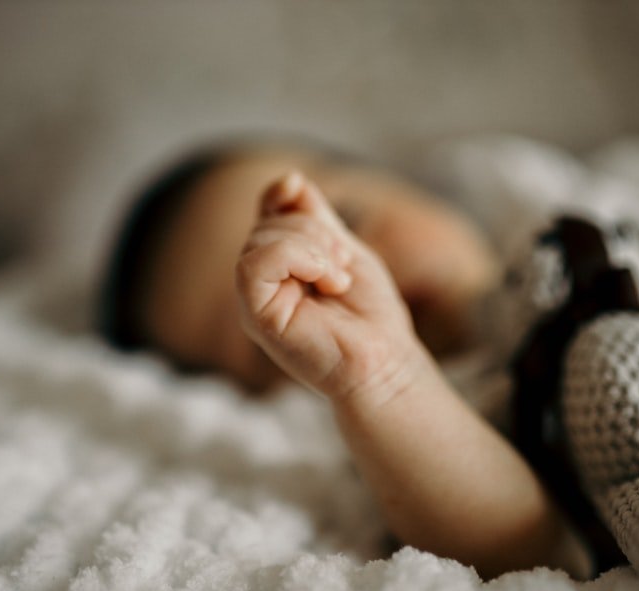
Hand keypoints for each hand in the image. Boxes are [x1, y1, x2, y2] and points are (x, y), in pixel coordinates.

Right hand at [236, 172, 423, 401]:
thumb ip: (315, 219)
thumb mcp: (343, 250)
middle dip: (315, 231)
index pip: (265, 214)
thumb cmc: (368, 316)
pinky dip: (296, 257)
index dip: (280, 195)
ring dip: (312, 246)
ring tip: (338, 278)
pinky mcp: (257, 318)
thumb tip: (288, 179)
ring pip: (260, 241)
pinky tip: (327, 280)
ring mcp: (254, 302)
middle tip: (342, 266)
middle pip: (267, 225)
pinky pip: (255, 265)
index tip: (298, 188)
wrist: (384, 361)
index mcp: (278, 267)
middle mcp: (260, 284)